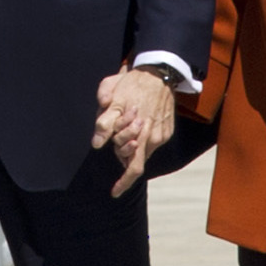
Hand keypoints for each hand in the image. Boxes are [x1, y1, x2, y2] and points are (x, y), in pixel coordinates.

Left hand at [92, 67, 175, 197]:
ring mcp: (162, 135)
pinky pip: (152, 143)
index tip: (114, 192)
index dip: (123, 182)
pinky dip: (142, 139)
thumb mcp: (112, 98)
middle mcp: (154, 138)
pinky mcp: (168, 130)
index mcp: (140, 133)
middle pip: (136, 161)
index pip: (133, 168)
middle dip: (123, 156)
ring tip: (127, 125)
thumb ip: (104, 122)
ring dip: (132, 146)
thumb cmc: (133, 84)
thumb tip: (97, 143)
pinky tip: (138, 122)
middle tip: (116, 141)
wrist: (159, 72)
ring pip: (144, 151)